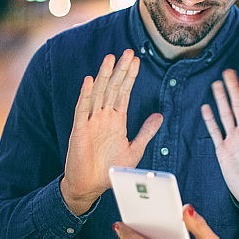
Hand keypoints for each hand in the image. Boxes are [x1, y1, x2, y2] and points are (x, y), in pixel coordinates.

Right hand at [61, 50, 163, 214]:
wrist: (91, 187)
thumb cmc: (110, 170)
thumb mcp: (134, 150)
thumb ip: (145, 132)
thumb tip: (159, 115)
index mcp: (116, 120)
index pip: (124, 92)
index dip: (130, 76)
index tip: (136, 60)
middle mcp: (103, 117)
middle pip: (112, 88)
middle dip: (120, 70)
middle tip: (128, 52)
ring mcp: (91, 122)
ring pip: (98, 93)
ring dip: (103, 75)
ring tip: (110, 58)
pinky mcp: (80, 130)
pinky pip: (82, 109)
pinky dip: (85, 95)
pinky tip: (89, 80)